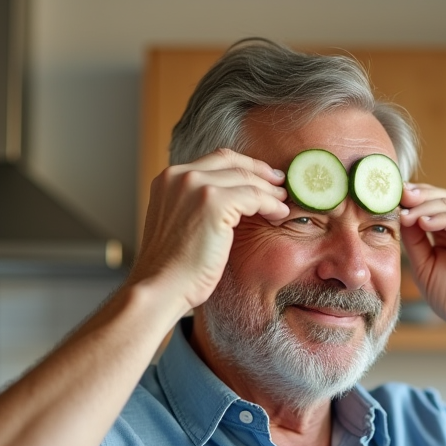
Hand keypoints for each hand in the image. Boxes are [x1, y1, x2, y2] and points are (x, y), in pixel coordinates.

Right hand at [130, 149, 288, 311]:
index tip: (263, 176)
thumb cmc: (173, 266)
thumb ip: (196, 204)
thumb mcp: (180, 222)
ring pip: (246, 179)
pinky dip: (272, 205)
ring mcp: (195, 186)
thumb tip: (232, 200)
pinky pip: (255, 197)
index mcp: (169, 178)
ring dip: (270, 191)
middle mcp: (180, 176)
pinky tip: (280, 215)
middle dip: (260, 172)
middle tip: (280, 184)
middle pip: (232, 162)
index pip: (215, 160)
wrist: (162, 286)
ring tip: (284, 203)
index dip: (244, 165)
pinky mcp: (213, 202)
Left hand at [399, 184, 445, 339]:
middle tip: (395, 194)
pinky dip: (443, 219)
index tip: (385, 197)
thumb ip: (415, 243)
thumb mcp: (426, 269)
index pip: (430, 206)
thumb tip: (399, 216)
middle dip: (416, 196)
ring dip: (425, 206)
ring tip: (405, 211)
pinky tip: (424, 222)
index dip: (409, 200)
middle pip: (441, 199)